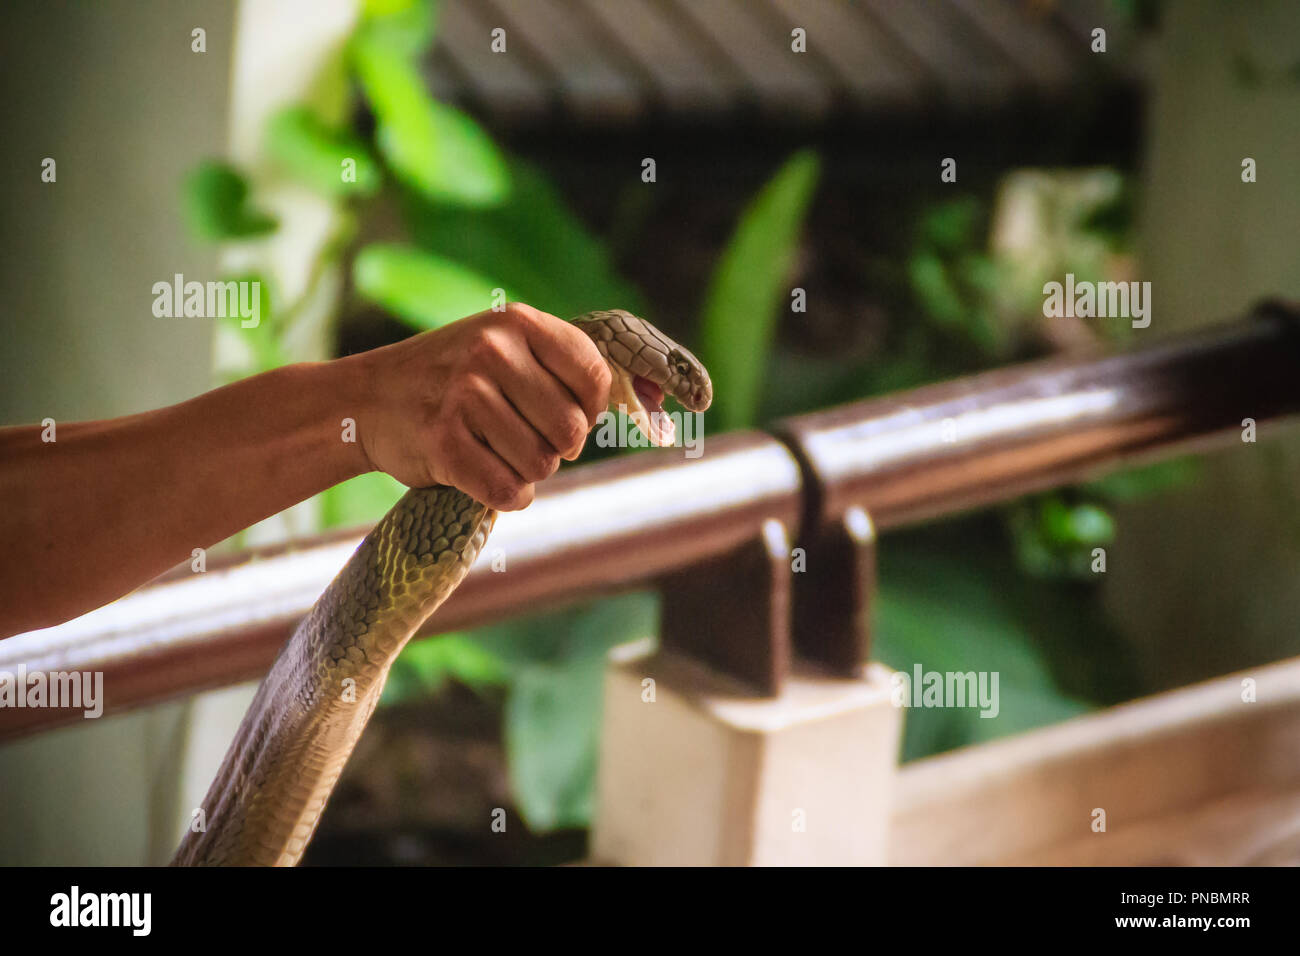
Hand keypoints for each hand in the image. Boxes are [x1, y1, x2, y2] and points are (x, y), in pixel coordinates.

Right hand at [352, 303, 611, 510]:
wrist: (365, 400)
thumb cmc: (450, 378)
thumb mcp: (501, 346)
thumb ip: (560, 365)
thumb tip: (647, 403)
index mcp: (516, 323)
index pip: (594, 376)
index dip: (592, 410)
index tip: (569, 416)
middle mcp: (491, 352)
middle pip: (571, 430)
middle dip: (557, 449)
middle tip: (525, 440)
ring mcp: (464, 396)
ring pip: (541, 466)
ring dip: (527, 472)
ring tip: (496, 453)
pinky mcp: (443, 443)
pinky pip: (507, 491)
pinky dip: (506, 496)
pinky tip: (485, 478)